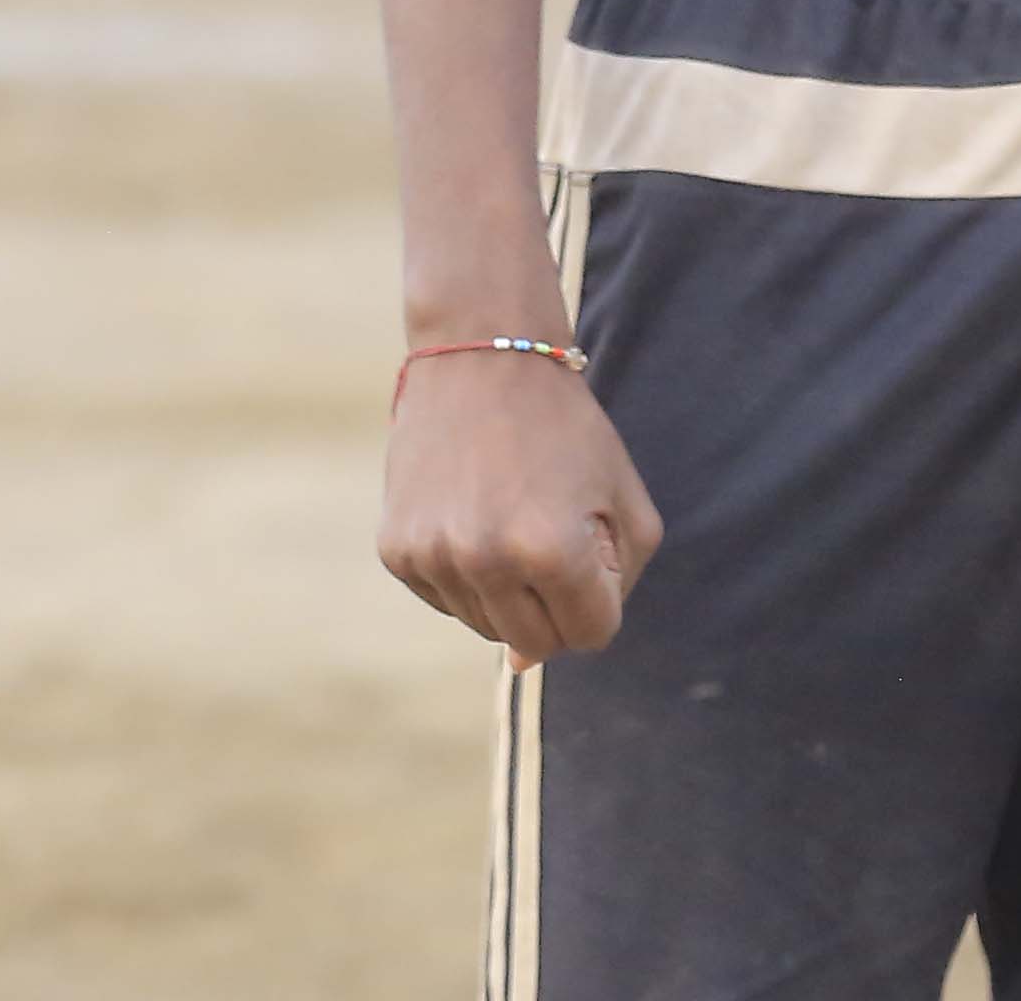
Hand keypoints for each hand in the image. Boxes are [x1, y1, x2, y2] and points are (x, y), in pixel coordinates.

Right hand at [380, 351, 665, 666]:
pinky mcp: (396, 550)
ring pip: (486, 628)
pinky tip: (473, 515)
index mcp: (551, 549)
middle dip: (555, 603)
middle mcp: (486, 560)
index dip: (598, 599)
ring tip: (511, 517)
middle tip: (551, 536)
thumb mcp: (624, 497)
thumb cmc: (566, 428)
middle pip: (536, 642)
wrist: (481, 356)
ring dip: (509, 590)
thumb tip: (525, 664)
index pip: (590, 635)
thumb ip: (613, 584)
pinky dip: (466, 575)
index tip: (590, 552)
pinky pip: (445, 600)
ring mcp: (434, 557)